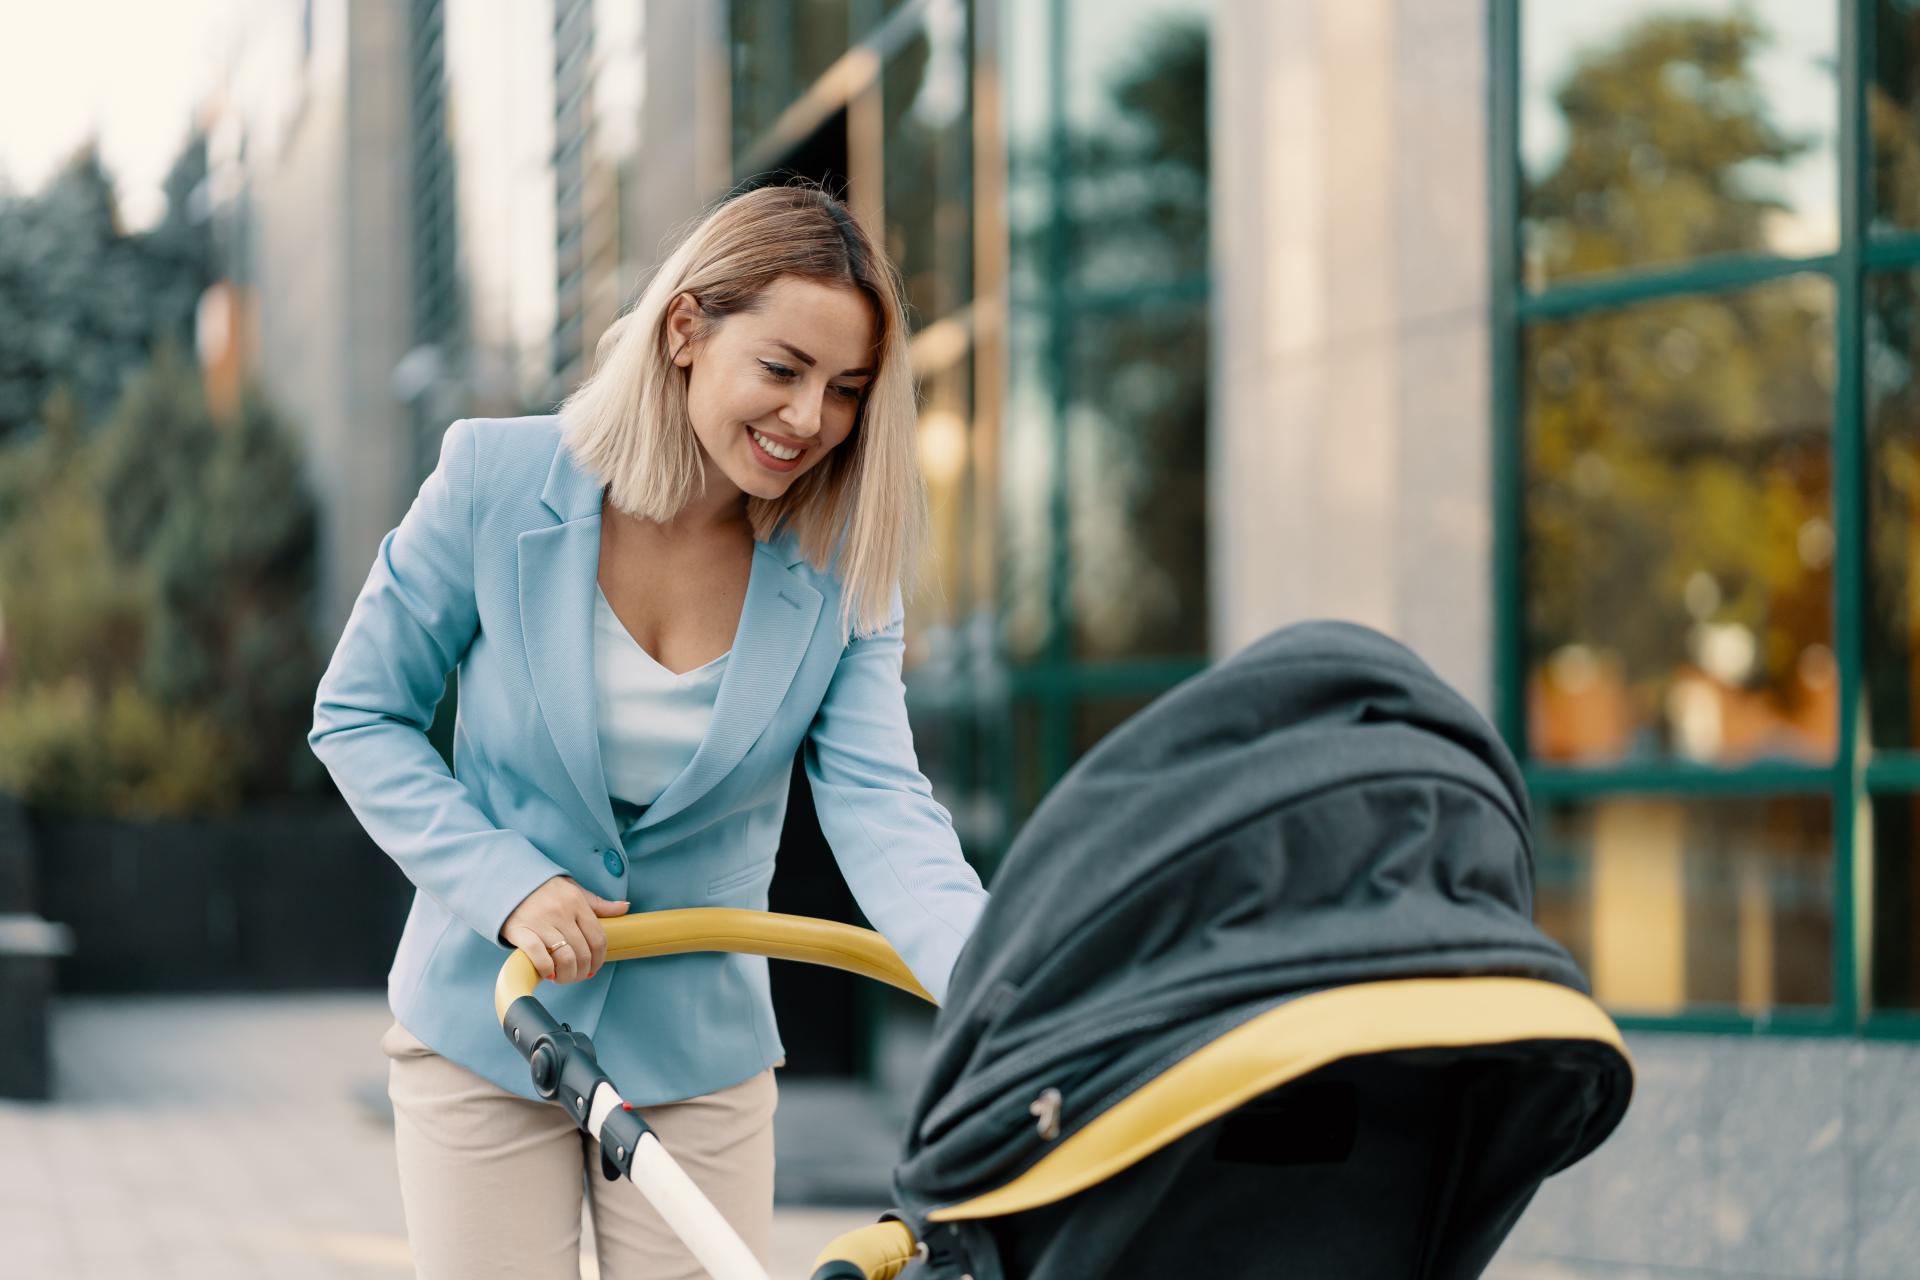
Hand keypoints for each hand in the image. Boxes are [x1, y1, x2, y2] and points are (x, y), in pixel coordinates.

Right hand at [501, 876, 629, 983]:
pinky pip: (539, 956)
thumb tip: (624, 907)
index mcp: (576, 902)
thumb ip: (597, 904)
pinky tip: (548, 973)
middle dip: (584, 971)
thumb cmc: (544, 889)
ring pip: (565, 957)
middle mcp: (561, 912)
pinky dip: (547, 969)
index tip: (594, 967)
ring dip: (568, 975)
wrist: (506, 881)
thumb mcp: (574, 890)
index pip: (598, 938)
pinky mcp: (521, 931)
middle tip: (579, 976)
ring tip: (564, 978)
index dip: (600, 959)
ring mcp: (541, 922)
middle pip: (583, 952)